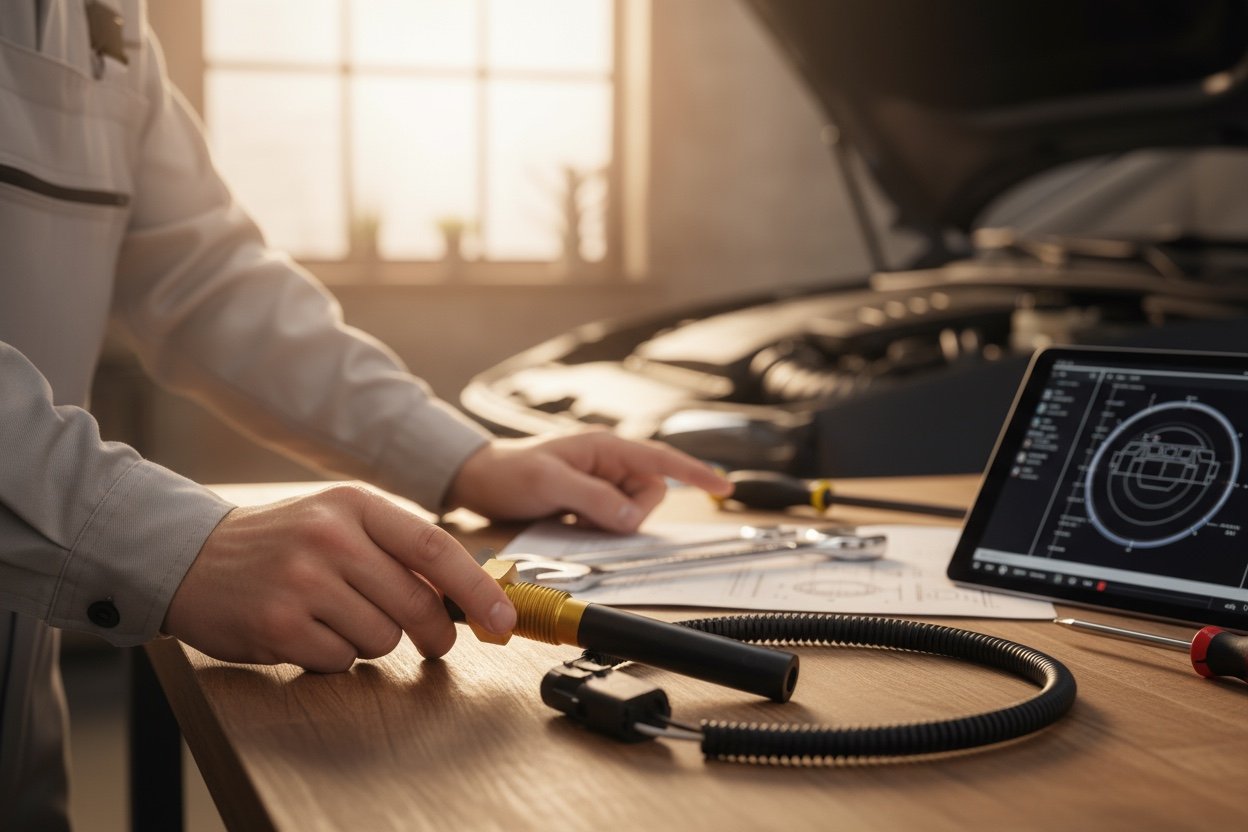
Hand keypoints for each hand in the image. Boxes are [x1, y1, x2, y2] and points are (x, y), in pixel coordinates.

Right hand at [163, 485, 514, 672]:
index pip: (435, 546)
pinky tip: (307, 633)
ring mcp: (303, 581)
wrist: (190, 556)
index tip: (503, 619)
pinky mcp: (279, 624)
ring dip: (372, 642)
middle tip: (434, 641)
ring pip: (382, 637)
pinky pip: (341, 660)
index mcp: (355, 504)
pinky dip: (334, 657)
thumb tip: (468, 594)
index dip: (477, 589)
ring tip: (337, 619)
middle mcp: (331, 537)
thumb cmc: (281, 543)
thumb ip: (398, 549)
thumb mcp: (340, 522)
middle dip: (435, 633)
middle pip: (416, 603)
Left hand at [444, 431, 732, 532]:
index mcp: (605, 447)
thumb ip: (594, 498)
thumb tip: (632, 517)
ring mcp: (599, 482)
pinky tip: (574, 522)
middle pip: (650, 493)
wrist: (476, 481)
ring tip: (576, 517)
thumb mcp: (549, 483)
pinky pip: (613, 518)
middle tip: (591, 515)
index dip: (695, 472)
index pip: (661, 459)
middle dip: (631, 512)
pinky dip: (602, 526)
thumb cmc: (508, 472)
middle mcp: (608, 462)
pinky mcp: (589, 501)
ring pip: (632, 510)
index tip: (723, 487)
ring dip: (613, 521)